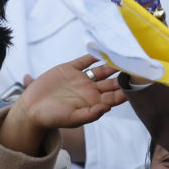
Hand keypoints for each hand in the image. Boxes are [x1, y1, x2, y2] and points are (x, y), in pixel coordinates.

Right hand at [0, 55, 125, 155]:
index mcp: (94, 103)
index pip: (115, 96)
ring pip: (101, 69)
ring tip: (124, 53)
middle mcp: (90, 90)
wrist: (31, 109)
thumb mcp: (72, 119)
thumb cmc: (52, 118)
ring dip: (112, 62)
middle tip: (137, 64)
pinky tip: (102, 48)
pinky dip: (92, 54)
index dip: (127, 90)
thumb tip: (106, 108)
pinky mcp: (69, 69)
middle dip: (124, 74)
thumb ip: (90, 115)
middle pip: (112, 81)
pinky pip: (84, 60)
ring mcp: (80, 79)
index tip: (138, 82)